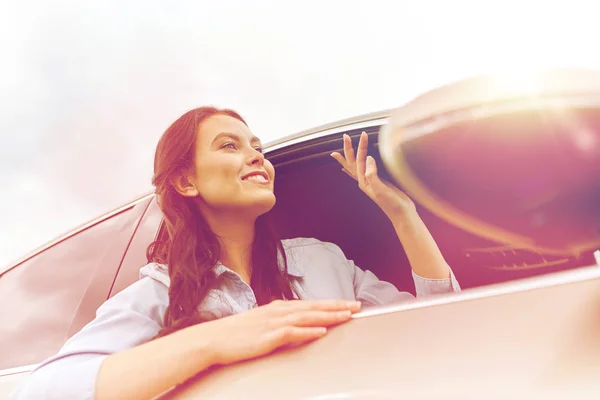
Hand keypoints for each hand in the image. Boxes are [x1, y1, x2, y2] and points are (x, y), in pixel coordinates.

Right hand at [200, 299, 360, 365]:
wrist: (213, 338)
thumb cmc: (235, 333)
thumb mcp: (261, 322)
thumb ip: (279, 322)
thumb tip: (296, 324)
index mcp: (277, 308)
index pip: (310, 303)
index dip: (330, 303)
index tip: (347, 303)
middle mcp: (278, 311)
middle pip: (313, 307)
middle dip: (337, 306)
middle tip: (356, 306)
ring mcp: (273, 323)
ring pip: (307, 316)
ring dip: (328, 315)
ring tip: (346, 316)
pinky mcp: (268, 336)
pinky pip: (292, 332)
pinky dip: (308, 331)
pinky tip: (321, 331)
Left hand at [331, 132, 415, 217]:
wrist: (402, 214)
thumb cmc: (392, 203)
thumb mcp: (381, 189)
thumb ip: (372, 174)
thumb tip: (369, 158)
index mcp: (364, 181)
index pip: (358, 161)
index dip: (360, 147)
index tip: (363, 135)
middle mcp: (365, 181)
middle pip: (353, 162)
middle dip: (349, 149)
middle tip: (345, 136)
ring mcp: (371, 181)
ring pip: (357, 166)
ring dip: (350, 156)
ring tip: (340, 151)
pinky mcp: (378, 182)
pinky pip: (363, 172)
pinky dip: (355, 168)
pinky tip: (348, 169)